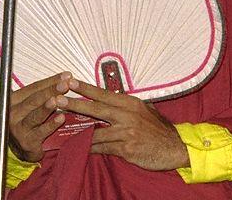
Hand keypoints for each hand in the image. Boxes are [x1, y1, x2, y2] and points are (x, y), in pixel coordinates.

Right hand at [8, 72, 72, 161]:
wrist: (23, 148)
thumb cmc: (30, 123)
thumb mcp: (32, 106)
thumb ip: (44, 94)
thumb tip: (65, 79)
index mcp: (13, 100)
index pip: (33, 88)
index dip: (50, 81)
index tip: (66, 76)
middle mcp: (12, 113)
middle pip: (34, 99)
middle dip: (51, 90)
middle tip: (66, 84)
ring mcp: (18, 128)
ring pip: (35, 115)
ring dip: (47, 107)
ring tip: (58, 100)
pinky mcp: (26, 142)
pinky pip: (41, 131)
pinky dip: (51, 124)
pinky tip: (61, 118)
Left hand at [59, 79, 188, 170]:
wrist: (175, 148)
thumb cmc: (157, 129)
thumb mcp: (144, 110)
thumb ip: (125, 106)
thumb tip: (107, 99)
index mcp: (130, 103)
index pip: (103, 93)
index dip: (85, 88)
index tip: (69, 81)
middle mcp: (127, 116)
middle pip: (95, 109)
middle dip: (74, 104)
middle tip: (57, 100)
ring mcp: (126, 133)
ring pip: (95, 131)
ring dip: (78, 131)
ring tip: (61, 127)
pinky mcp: (126, 149)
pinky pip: (102, 148)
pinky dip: (89, 147)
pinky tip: (78, 146)